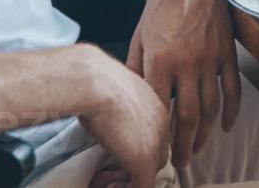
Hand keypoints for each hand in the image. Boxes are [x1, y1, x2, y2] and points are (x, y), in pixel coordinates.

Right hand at [75, 46, 169, 187]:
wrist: (94, 82)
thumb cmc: (96, 82)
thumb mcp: (116, 94)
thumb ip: (121, 110)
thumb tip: (108, 122)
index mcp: (159, 106)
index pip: (158, 136)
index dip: (137, 149)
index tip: (117, 155)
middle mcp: (164, 124)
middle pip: (159, 155)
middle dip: (137, 166)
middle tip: (111, 172)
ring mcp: (156, 143)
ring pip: (152, 172)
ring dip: (130, 180)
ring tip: (106, 181)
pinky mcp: (143, 160)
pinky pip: (143, 186)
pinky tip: (107, 186)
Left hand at [126, 0, 240, 165]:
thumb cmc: (163, 2)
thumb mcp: (139, 35)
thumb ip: (135, 67)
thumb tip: (131, 94)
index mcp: (161, 62)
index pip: (158, 109)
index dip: (157, 133)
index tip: (153, 150)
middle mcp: (188, 65)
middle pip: (188, 116)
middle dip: (183, 144)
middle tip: (180, 162)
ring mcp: (211, 60)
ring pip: (211, 107)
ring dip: (205, 134)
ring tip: (198, 149)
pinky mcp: (227, 53)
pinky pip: (232, 88)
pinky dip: (231, 111)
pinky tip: (226, 126)